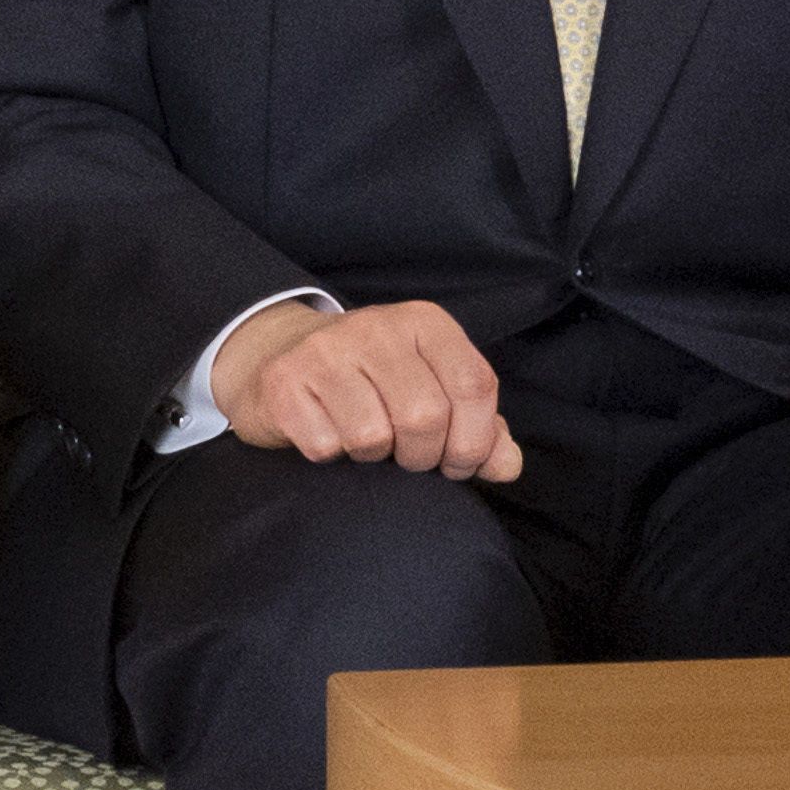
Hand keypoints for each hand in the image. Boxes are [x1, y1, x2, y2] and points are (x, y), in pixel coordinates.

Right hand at [212, 295, 519, 481]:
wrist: (283, 354)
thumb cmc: (374, 382)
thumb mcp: (434, 388)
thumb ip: (480, 427)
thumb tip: (506, 466)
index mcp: (425, 323)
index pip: (474, 385)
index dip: (475, 440)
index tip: (458, 464)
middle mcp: (377, 327)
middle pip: (425, 416)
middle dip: (423, 456)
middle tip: (408, 458)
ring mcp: (325, 351)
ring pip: (373, 436)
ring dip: (375, 458)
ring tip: (368, 441)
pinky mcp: (284, 381)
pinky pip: (325, 446)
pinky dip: (331, 456)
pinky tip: (329, 434)